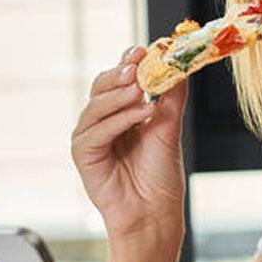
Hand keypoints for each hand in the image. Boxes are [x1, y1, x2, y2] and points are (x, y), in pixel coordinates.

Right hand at [71, 47, 188, 240]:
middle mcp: (102, 121)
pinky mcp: (83, 155)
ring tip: (142, 91)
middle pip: (101, 85)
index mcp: (121, 111)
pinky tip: (140, 114)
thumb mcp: (170, 126)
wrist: (155, 212)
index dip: (128, 62)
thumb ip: (171, 94)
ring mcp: (90, 137)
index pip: (119, 78)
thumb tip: (178, 61)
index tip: (143, 49)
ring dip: (120, 96)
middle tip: (138, 66)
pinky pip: (96, 131)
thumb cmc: (160, 175)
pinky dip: (118, 120)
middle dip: (120, 74)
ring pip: (96, 105)